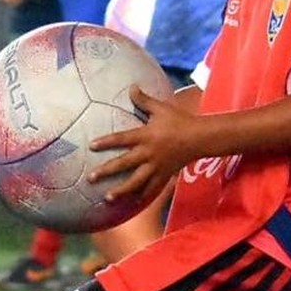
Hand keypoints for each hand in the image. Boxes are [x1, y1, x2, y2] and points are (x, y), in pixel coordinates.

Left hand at [89, 86, 198, 203]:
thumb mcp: (161, 108)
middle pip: (124, 164)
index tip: (91, 146)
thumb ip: (144, 100)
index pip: (121, 139)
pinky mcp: (165, 175)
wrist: (200, 138)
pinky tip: (132, 203)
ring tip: (107, 198)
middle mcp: (149, 153)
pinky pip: (152, 188)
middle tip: (90, 178)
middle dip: (107, 171)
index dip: (106, 142)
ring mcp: (157, 167)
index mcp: (146, 136)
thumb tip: (131, 87)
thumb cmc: (179, 121)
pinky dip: (142, 196)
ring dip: (121, 190)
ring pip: (136, 181)